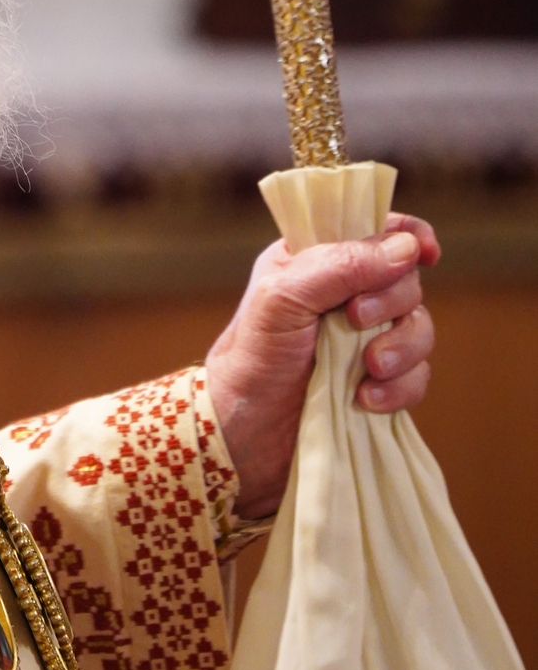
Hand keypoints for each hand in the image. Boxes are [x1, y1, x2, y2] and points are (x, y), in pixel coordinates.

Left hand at [204, 213, 440, 518]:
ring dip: (402, 348)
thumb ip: (339, 265)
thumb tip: (406, 248)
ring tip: (369, 370)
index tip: (425, 253)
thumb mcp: (283, 299)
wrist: (242, 439)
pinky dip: (400, 388)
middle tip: (355, 320)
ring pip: (419, 328)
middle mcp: (343, 294)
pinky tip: (365, 401)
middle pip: (406, 280)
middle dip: (392, 301)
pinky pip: (416, 376)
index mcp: (315, 259)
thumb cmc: (250, 360)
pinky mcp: (377, 383)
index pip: (375, 230)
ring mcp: (363, 341)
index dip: (407, 236)